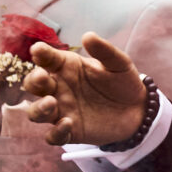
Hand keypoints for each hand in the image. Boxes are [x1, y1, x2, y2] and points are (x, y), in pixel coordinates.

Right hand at [21, 32, 146, 146]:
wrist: (137, 109)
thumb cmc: (123, 82)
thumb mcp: (118, 64)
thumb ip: (105, 51)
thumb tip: (88, 35)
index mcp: (66, 67)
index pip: (46, 58)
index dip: (40, 53)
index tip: (39, 50)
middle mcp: (58, 88)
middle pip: (34, 85)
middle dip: (33, 81)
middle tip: (42, 77)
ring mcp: (62, 111)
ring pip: (36, 113)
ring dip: (38, 109)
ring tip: (51, 103)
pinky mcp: (70, 132)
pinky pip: (54, 136)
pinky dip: (56, 132)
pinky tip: (68, 124)